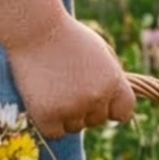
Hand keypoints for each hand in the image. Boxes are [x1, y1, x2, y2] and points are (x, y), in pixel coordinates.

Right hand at [7, 14, 136, 140]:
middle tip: (67, 84)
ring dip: (65, 114)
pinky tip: (42, 99)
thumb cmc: (66, 35)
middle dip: (85, 108)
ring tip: (53, 86)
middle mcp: (96, 97)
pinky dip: (48, 122)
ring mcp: (72, 108)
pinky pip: (54, 133)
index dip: (111, 107)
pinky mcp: (48, 116)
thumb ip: (109, 78)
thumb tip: (114, 105)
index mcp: (113, 81)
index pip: (124, 112)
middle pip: (96, 120)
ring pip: (74, 127)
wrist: (35, 27)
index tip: (99, 99)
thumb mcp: (99, 52)